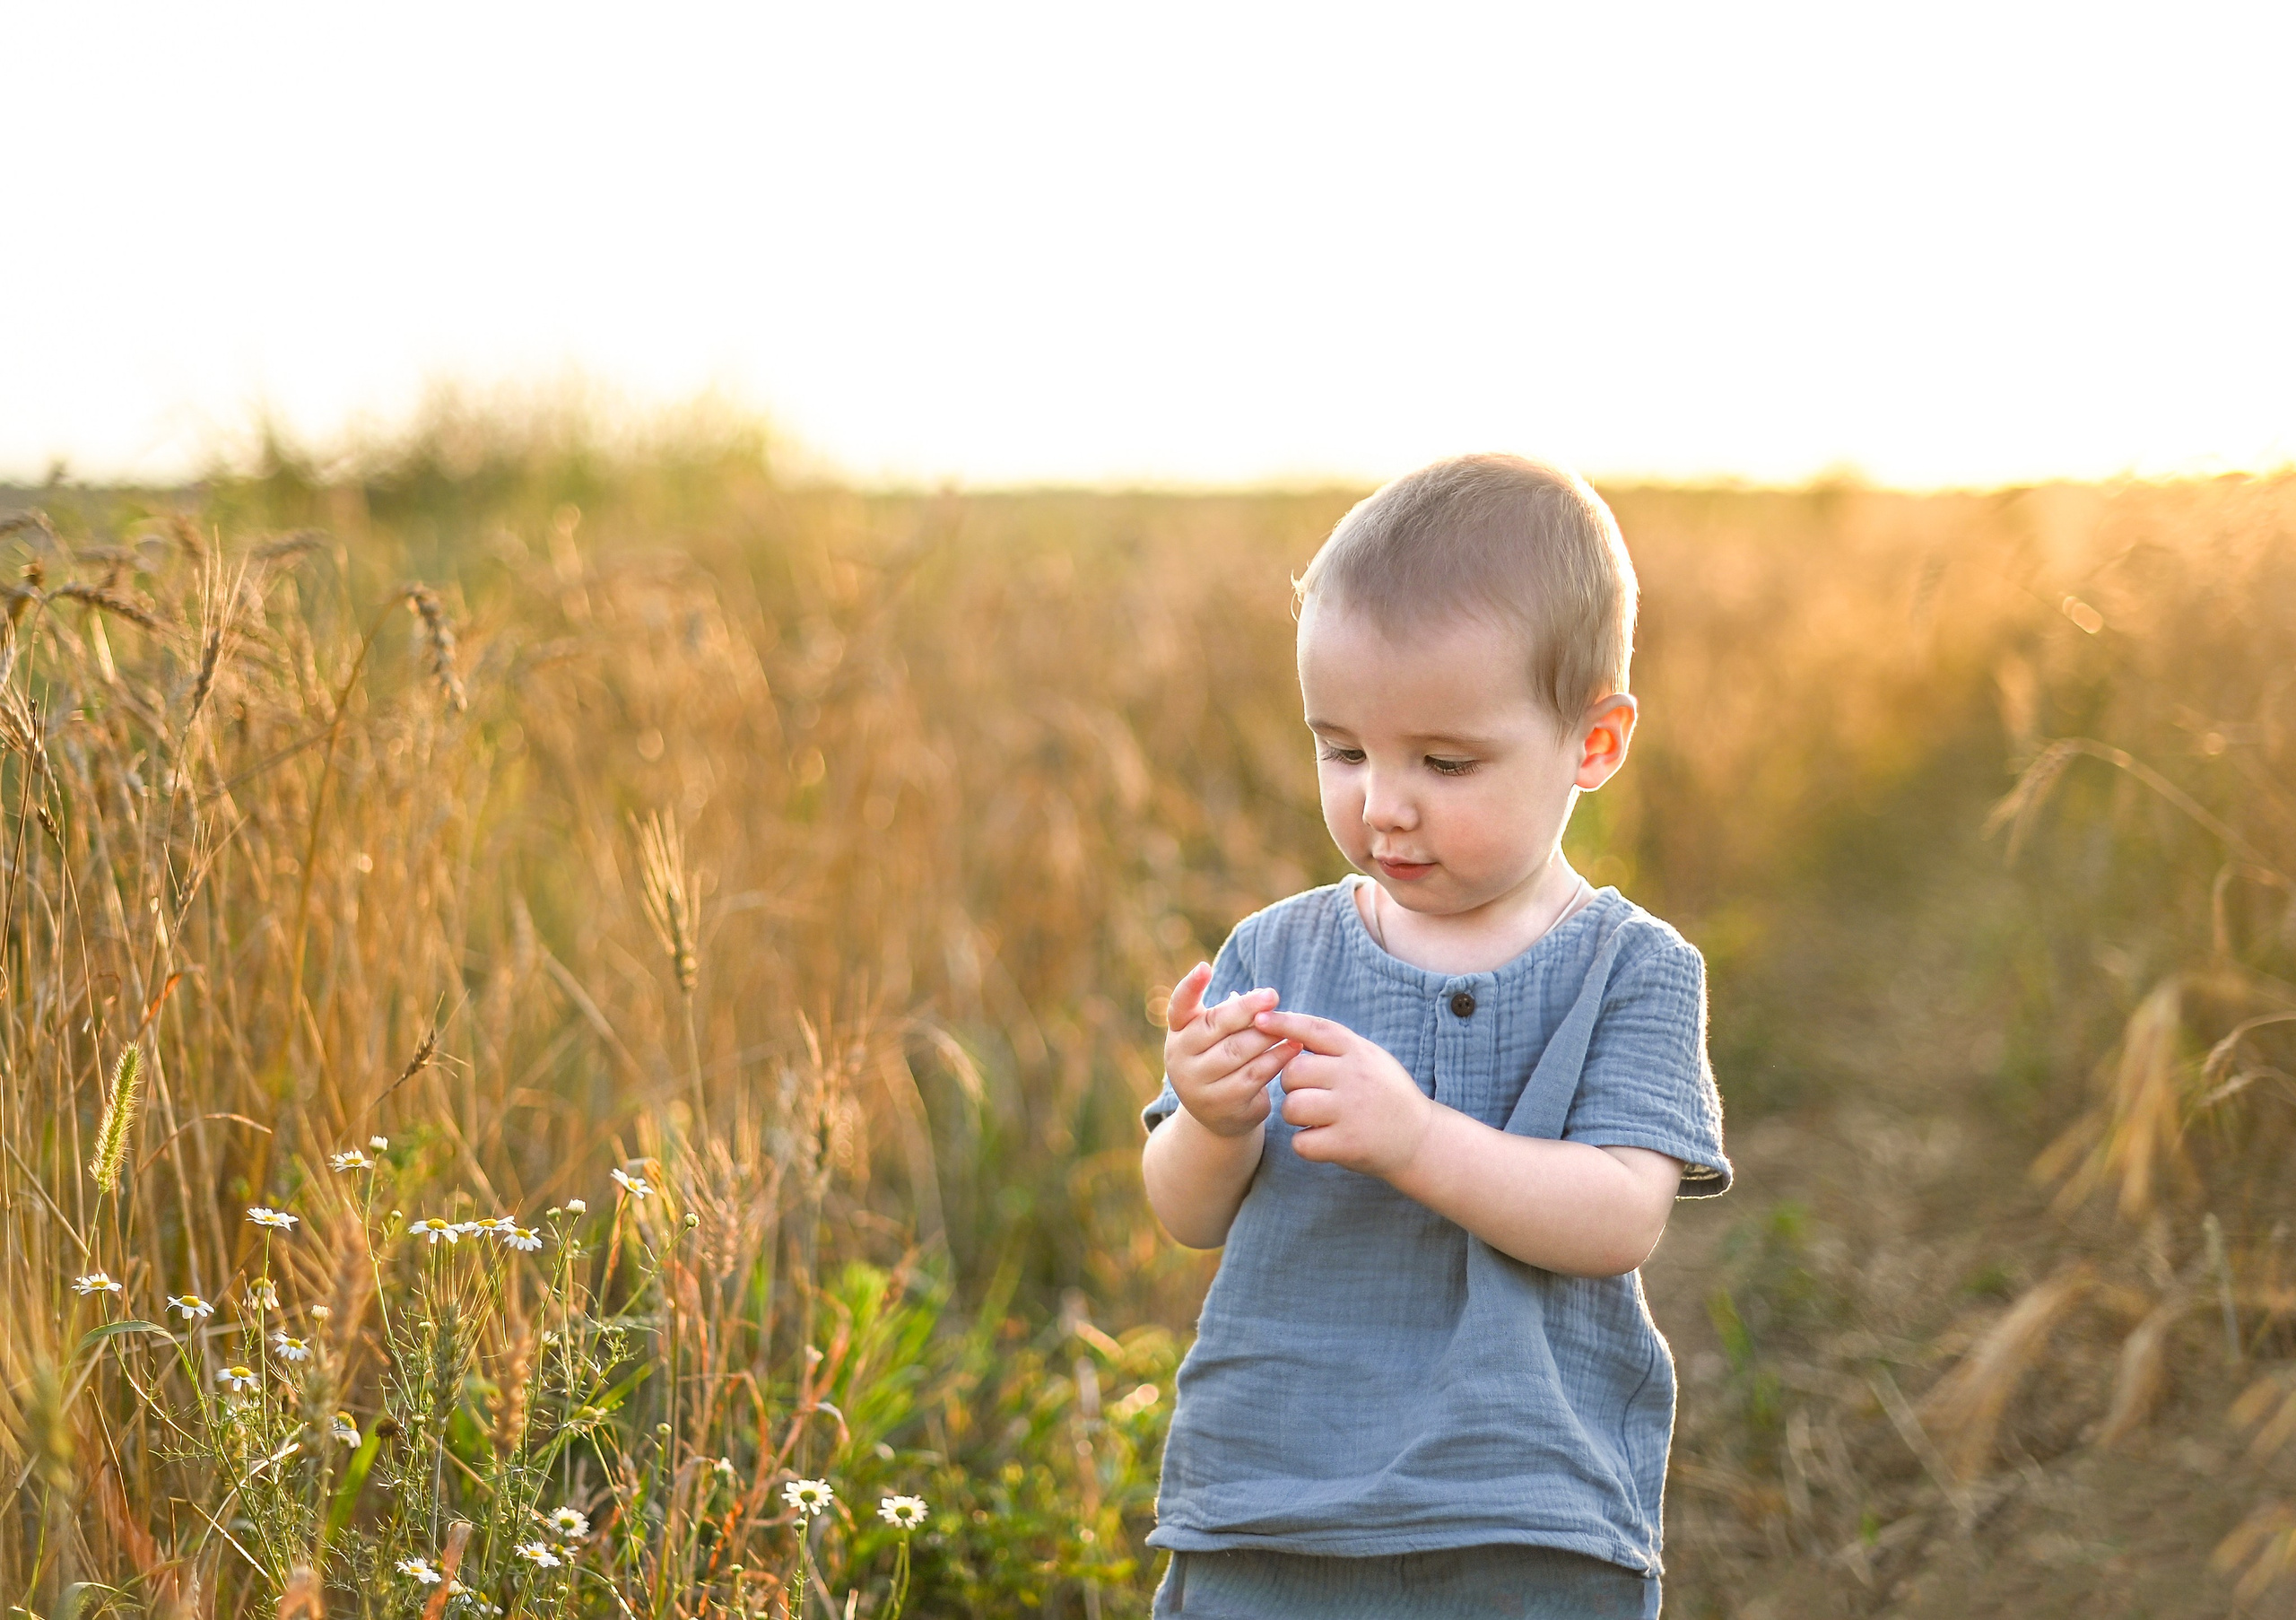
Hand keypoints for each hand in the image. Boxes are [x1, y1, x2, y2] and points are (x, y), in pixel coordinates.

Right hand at [1163, 962, 1300, 1138]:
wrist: (1219, 1117)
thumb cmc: (1221, 1061)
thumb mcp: (1217, 1038)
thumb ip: (1229, 1016)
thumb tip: (1254, 996)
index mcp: (1178, 1034)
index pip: (1179, 1007)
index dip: (1190, 987)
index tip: (1204, 967)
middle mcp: (1179, 1058)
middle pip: (1216, 1025)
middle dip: (1247, 1008)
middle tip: (1273, 995)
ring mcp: (1197, 1084)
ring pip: (1237, 1050)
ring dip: (1267, 1034)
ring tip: (1290, 1022)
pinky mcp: (1222, 1104)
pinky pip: (1254, 1075)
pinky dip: (1276, 1058)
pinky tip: (1293, 1048)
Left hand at [1254, 1009, 1435, 1179]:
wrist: (1420, 1140)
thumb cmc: (1385, 1095)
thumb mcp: (1369, 1058)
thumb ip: (1334, 1045)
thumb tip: (1284, 1026)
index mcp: (1359, 1052)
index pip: (1314, 1029)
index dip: (1284, 1022)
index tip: (1258, 1019)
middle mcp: (1355, 1077)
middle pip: (1292, 1072)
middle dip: (1291, 1085)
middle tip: (1310, 1094)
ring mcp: (1351, 1111)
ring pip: (1292, 1107)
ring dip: (1296, 1116)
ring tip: (1317, 1118)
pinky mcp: (1347, 1144)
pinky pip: (1300, 1142)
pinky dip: (1306, 1144)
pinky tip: (1324, 1140)